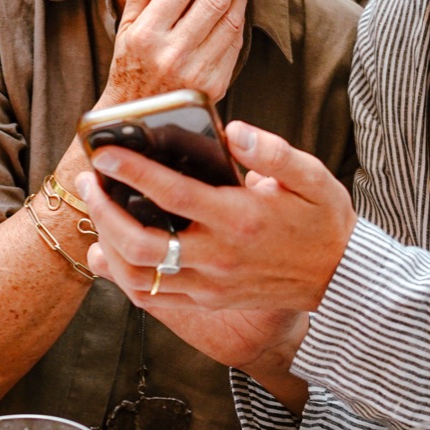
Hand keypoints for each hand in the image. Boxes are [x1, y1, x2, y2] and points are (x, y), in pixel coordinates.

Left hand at [77, 121, 357, 385]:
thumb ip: (273, 150)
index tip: (104, 152)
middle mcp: (220, 256)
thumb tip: (234, 130)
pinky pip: (154, 296)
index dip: (133, 172)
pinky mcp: (209, 300)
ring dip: (107, 244)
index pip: (173, 194)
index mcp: (241, 217)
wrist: (341, 279)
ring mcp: (211, 284)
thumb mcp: (313, 176)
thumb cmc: (324, 221)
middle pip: (142, 243)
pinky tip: (108, 253)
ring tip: (95, 211)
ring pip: (140, 276)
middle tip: (88, 180)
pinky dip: (123, 277)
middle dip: (104, 210)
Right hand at [100, 0, 251, 107]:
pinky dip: (240, 18)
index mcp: (147, 33)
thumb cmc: (130, 63)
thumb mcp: (128, 22)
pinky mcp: (215, 85)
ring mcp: (196, 71)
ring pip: (229, 20)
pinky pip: (234, 43)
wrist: (138, 114)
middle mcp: (172, 53)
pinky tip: (240, 2)